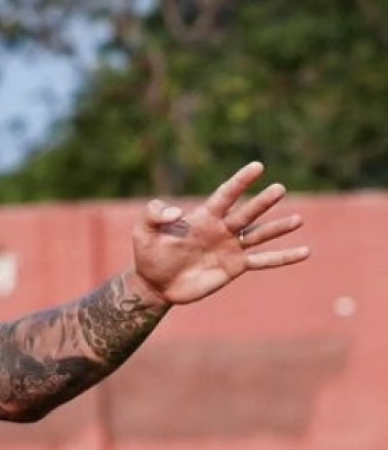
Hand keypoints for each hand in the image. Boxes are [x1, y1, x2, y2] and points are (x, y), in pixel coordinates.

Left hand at [130, 161, 307, 304]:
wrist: (155, 283)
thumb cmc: (149, 253)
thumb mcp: (143, 230)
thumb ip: (154, 214)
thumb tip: (177, 212)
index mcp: (203, 217)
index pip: (226, 195)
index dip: (240, 181)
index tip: (257, 166)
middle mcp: (221, 229)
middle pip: (246, 213)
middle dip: (262, 202)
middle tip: (280, 189)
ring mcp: (230, 248)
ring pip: (259, 235)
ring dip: (278, 228)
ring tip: (298, 219)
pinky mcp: (235, 267)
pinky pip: (263, 261)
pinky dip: (283, 257)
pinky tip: (305, 252)